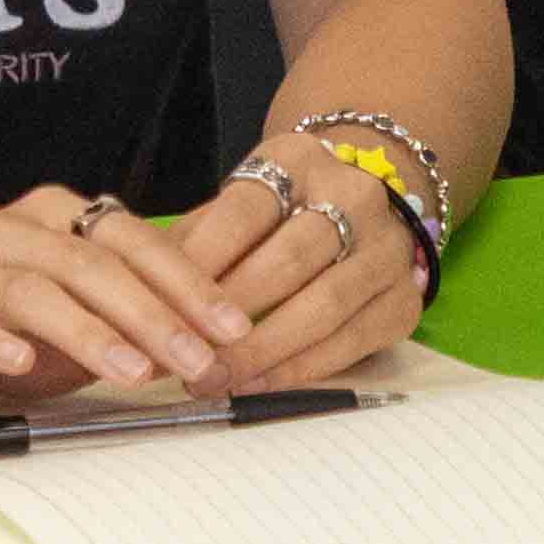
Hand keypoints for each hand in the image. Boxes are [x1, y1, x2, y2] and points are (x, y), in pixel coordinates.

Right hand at [0, 192, 251, 419]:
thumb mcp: (70, 313)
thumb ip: (128, 317)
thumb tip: (212, 345)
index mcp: (54, 217)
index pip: (132, 240)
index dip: (187, 282)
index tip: (234, 326)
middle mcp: (10, 229)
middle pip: (91, 263)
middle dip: (155, 313)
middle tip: (200, 359)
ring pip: (35, 291)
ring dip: (90, 331)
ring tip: (135, 371)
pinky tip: (24, 366)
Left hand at [175, 151, 426, 394]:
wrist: (359, 206)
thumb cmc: (279, 213)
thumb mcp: (239, 204)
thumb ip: (194, 242)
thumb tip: (138, 296)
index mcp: (299, 160)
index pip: (243, 212)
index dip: (200, 264)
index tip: (158, 306)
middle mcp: (355, 195)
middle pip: (288, 261)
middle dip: (229, 315)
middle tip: (183, 355)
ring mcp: (388, 249)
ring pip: (322, 308)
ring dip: (261, 352)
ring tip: (212, 378)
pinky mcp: (404, 300)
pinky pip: (348, 344)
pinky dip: (296, 369)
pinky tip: (254, 383)